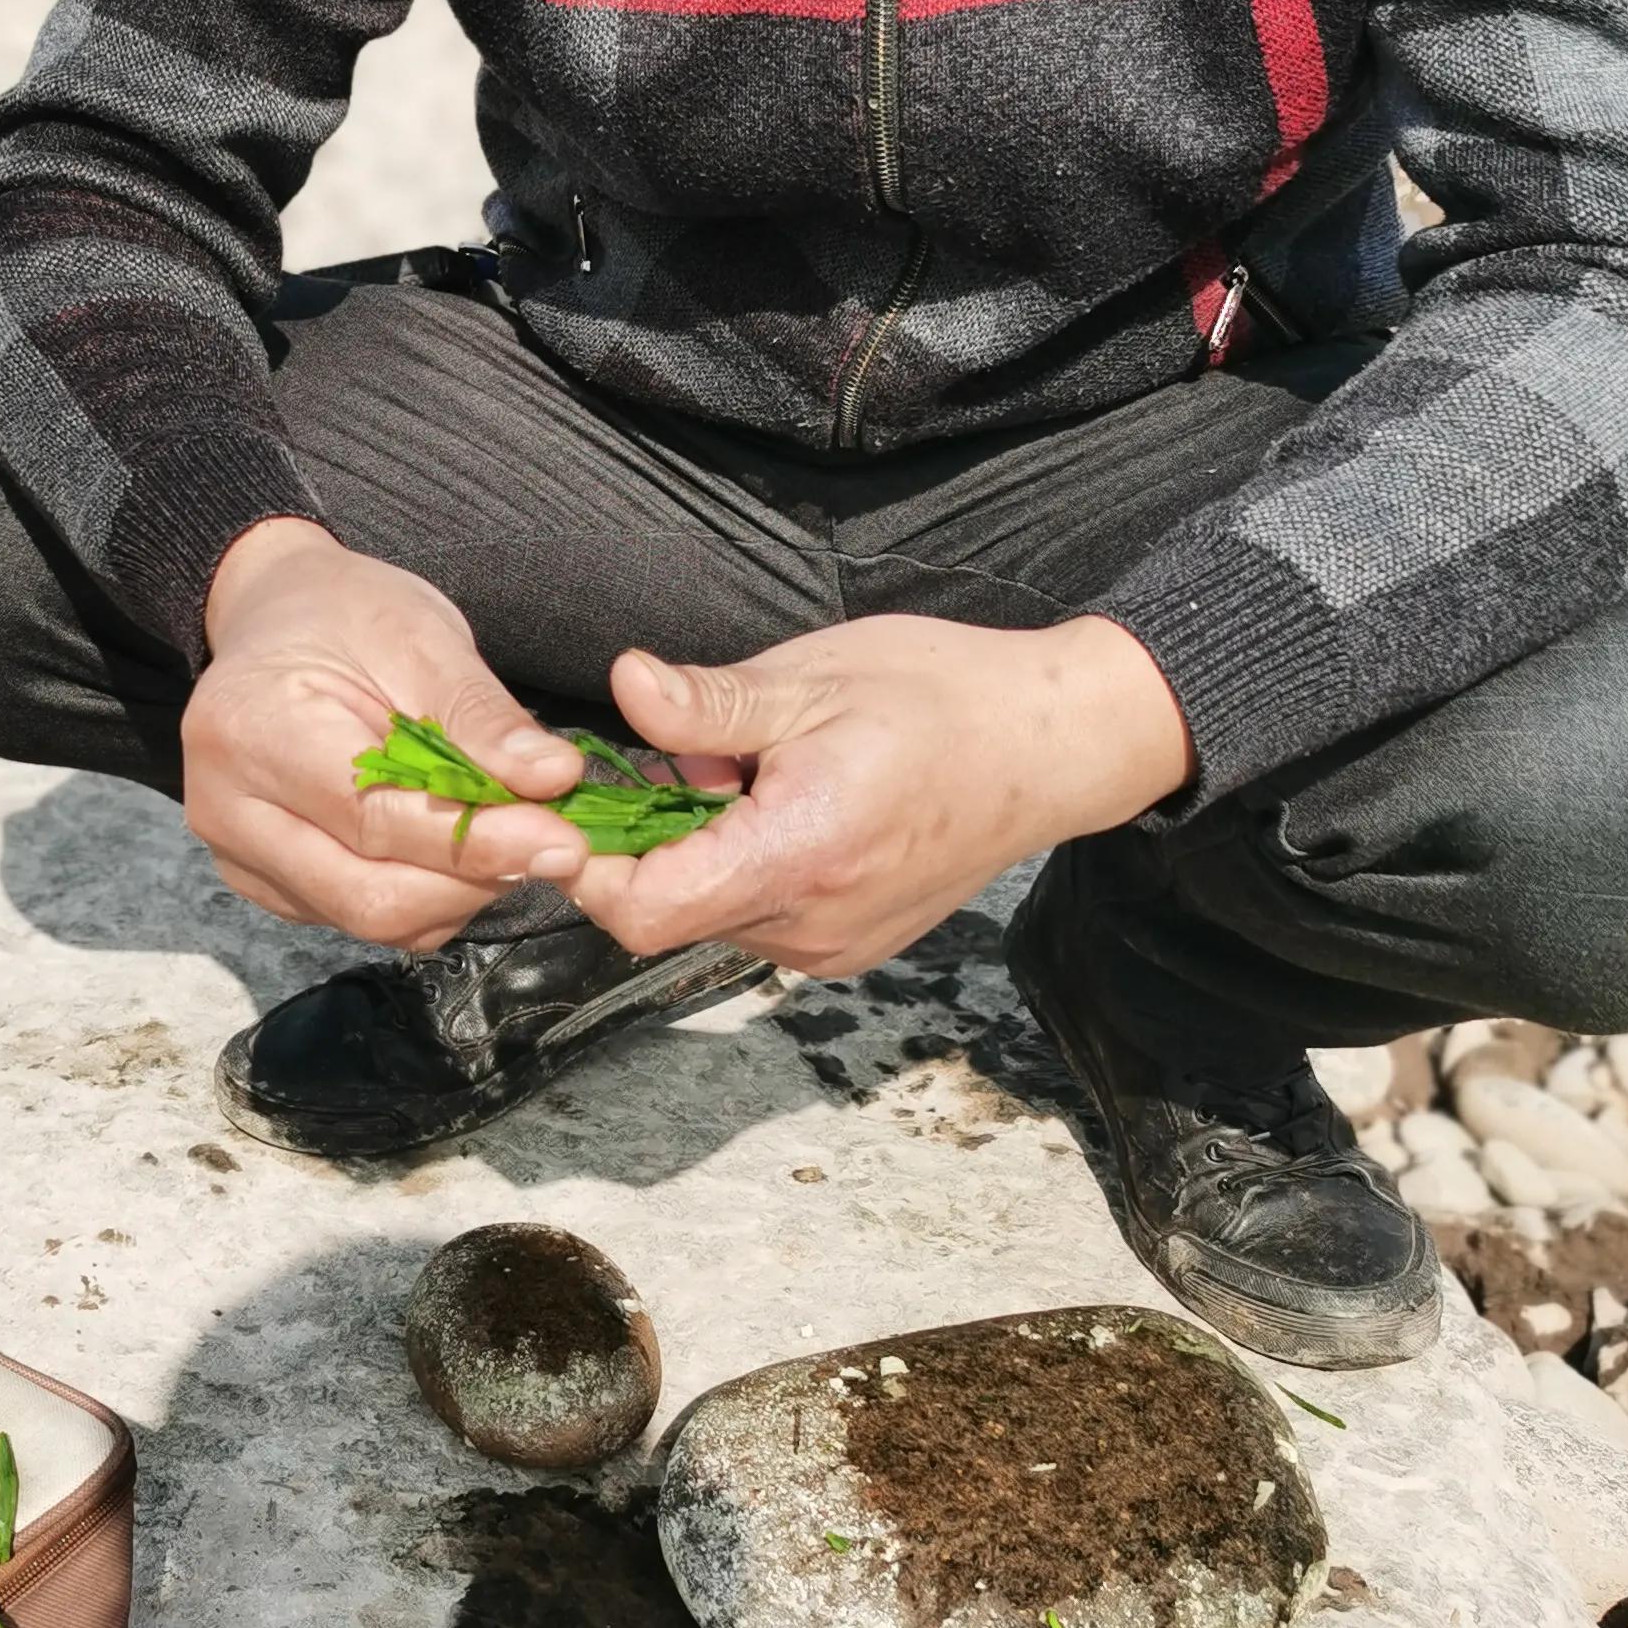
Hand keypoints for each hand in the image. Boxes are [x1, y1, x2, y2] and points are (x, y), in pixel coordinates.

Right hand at [183, 520, 590, 948]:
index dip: (476, 842)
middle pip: (368, 896)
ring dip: (457, 893)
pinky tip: (455, 844)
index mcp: (250, 731)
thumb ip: (481, 718)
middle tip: (550, 843)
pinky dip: (426, 895)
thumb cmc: (343, 615)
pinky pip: (357, 917)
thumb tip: (554, 780)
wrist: (273, 617)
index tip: (563, 842)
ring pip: (369, 919)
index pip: (374, 818)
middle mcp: (226, 810)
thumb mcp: (418, 636)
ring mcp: (238, 856)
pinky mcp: (263, 883)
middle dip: (474, 880)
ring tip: (505, 833)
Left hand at [559, 615, 1194, 977]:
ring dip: (696, 855)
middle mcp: (810, 925)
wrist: (1052, 748)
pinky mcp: (847, 946)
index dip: (586, 863)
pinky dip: (741, 868)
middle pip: (666, 914)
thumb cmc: (939, 698)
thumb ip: (708, 702)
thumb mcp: (812, 680)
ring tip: (745, 774)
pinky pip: (757, 917)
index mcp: (794, 857)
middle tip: (679, 759)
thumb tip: (622, 685)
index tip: (575, 801)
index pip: (639, 912)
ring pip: (709, 915)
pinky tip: (780, 806)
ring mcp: (832, 946)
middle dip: (642, 844)